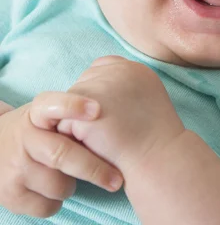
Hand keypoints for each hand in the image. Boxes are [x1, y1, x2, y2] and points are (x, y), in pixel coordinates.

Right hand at [0, 92, 122, 217]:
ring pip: (59, 185)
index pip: (52, 105)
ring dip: (72, 185)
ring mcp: (15, 168)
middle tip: (117, 179)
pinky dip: (57, 201)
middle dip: (93, 168)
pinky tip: (52, 188)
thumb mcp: (47, 115)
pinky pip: (48, 206)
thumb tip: (114, 118)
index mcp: (35, 113)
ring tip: (67, 174)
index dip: (73, 106)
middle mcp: (23, 138)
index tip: (97, 109)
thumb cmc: (37, 131)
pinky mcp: (10, 195)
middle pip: (62, 154)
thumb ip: (70, 116)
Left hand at [57, 56, 184, 178]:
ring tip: (103, 140)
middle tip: (109, 130)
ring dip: (78, 123)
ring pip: (70, 104)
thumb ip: (123, 88)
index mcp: (134, 69)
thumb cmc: (152, 140)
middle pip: (83, 84)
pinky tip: (93, 148)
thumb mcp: (147, 102)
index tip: (111, 115)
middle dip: (86, 108)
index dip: (100, 93)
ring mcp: (101, 86)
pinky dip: (73, 139)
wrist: (158, 160)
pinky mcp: (84, 108)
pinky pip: (64, 125)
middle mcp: (118, 71)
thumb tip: (89, 92)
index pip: (100, 68)